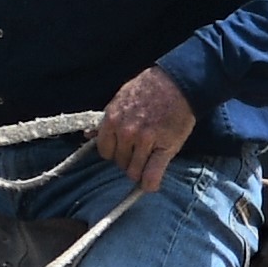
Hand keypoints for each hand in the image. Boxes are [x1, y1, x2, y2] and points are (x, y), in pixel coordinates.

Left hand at [95, 66, 195, 191]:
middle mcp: (126, 131)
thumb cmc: (150, 89)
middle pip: (119, 163)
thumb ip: (106, 119)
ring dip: (141, 169)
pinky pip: (151, 176)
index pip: (104, 151)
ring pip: (134, 172)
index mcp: (112, 119)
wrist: (179, 83)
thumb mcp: (121, 98)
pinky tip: (152, 183)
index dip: (114, 151)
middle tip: (141, 149)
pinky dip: (150, 183)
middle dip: (128, 159)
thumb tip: (88, 135)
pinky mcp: (163, 149)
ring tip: (150, 157)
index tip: (124, 148)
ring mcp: (144, 141)